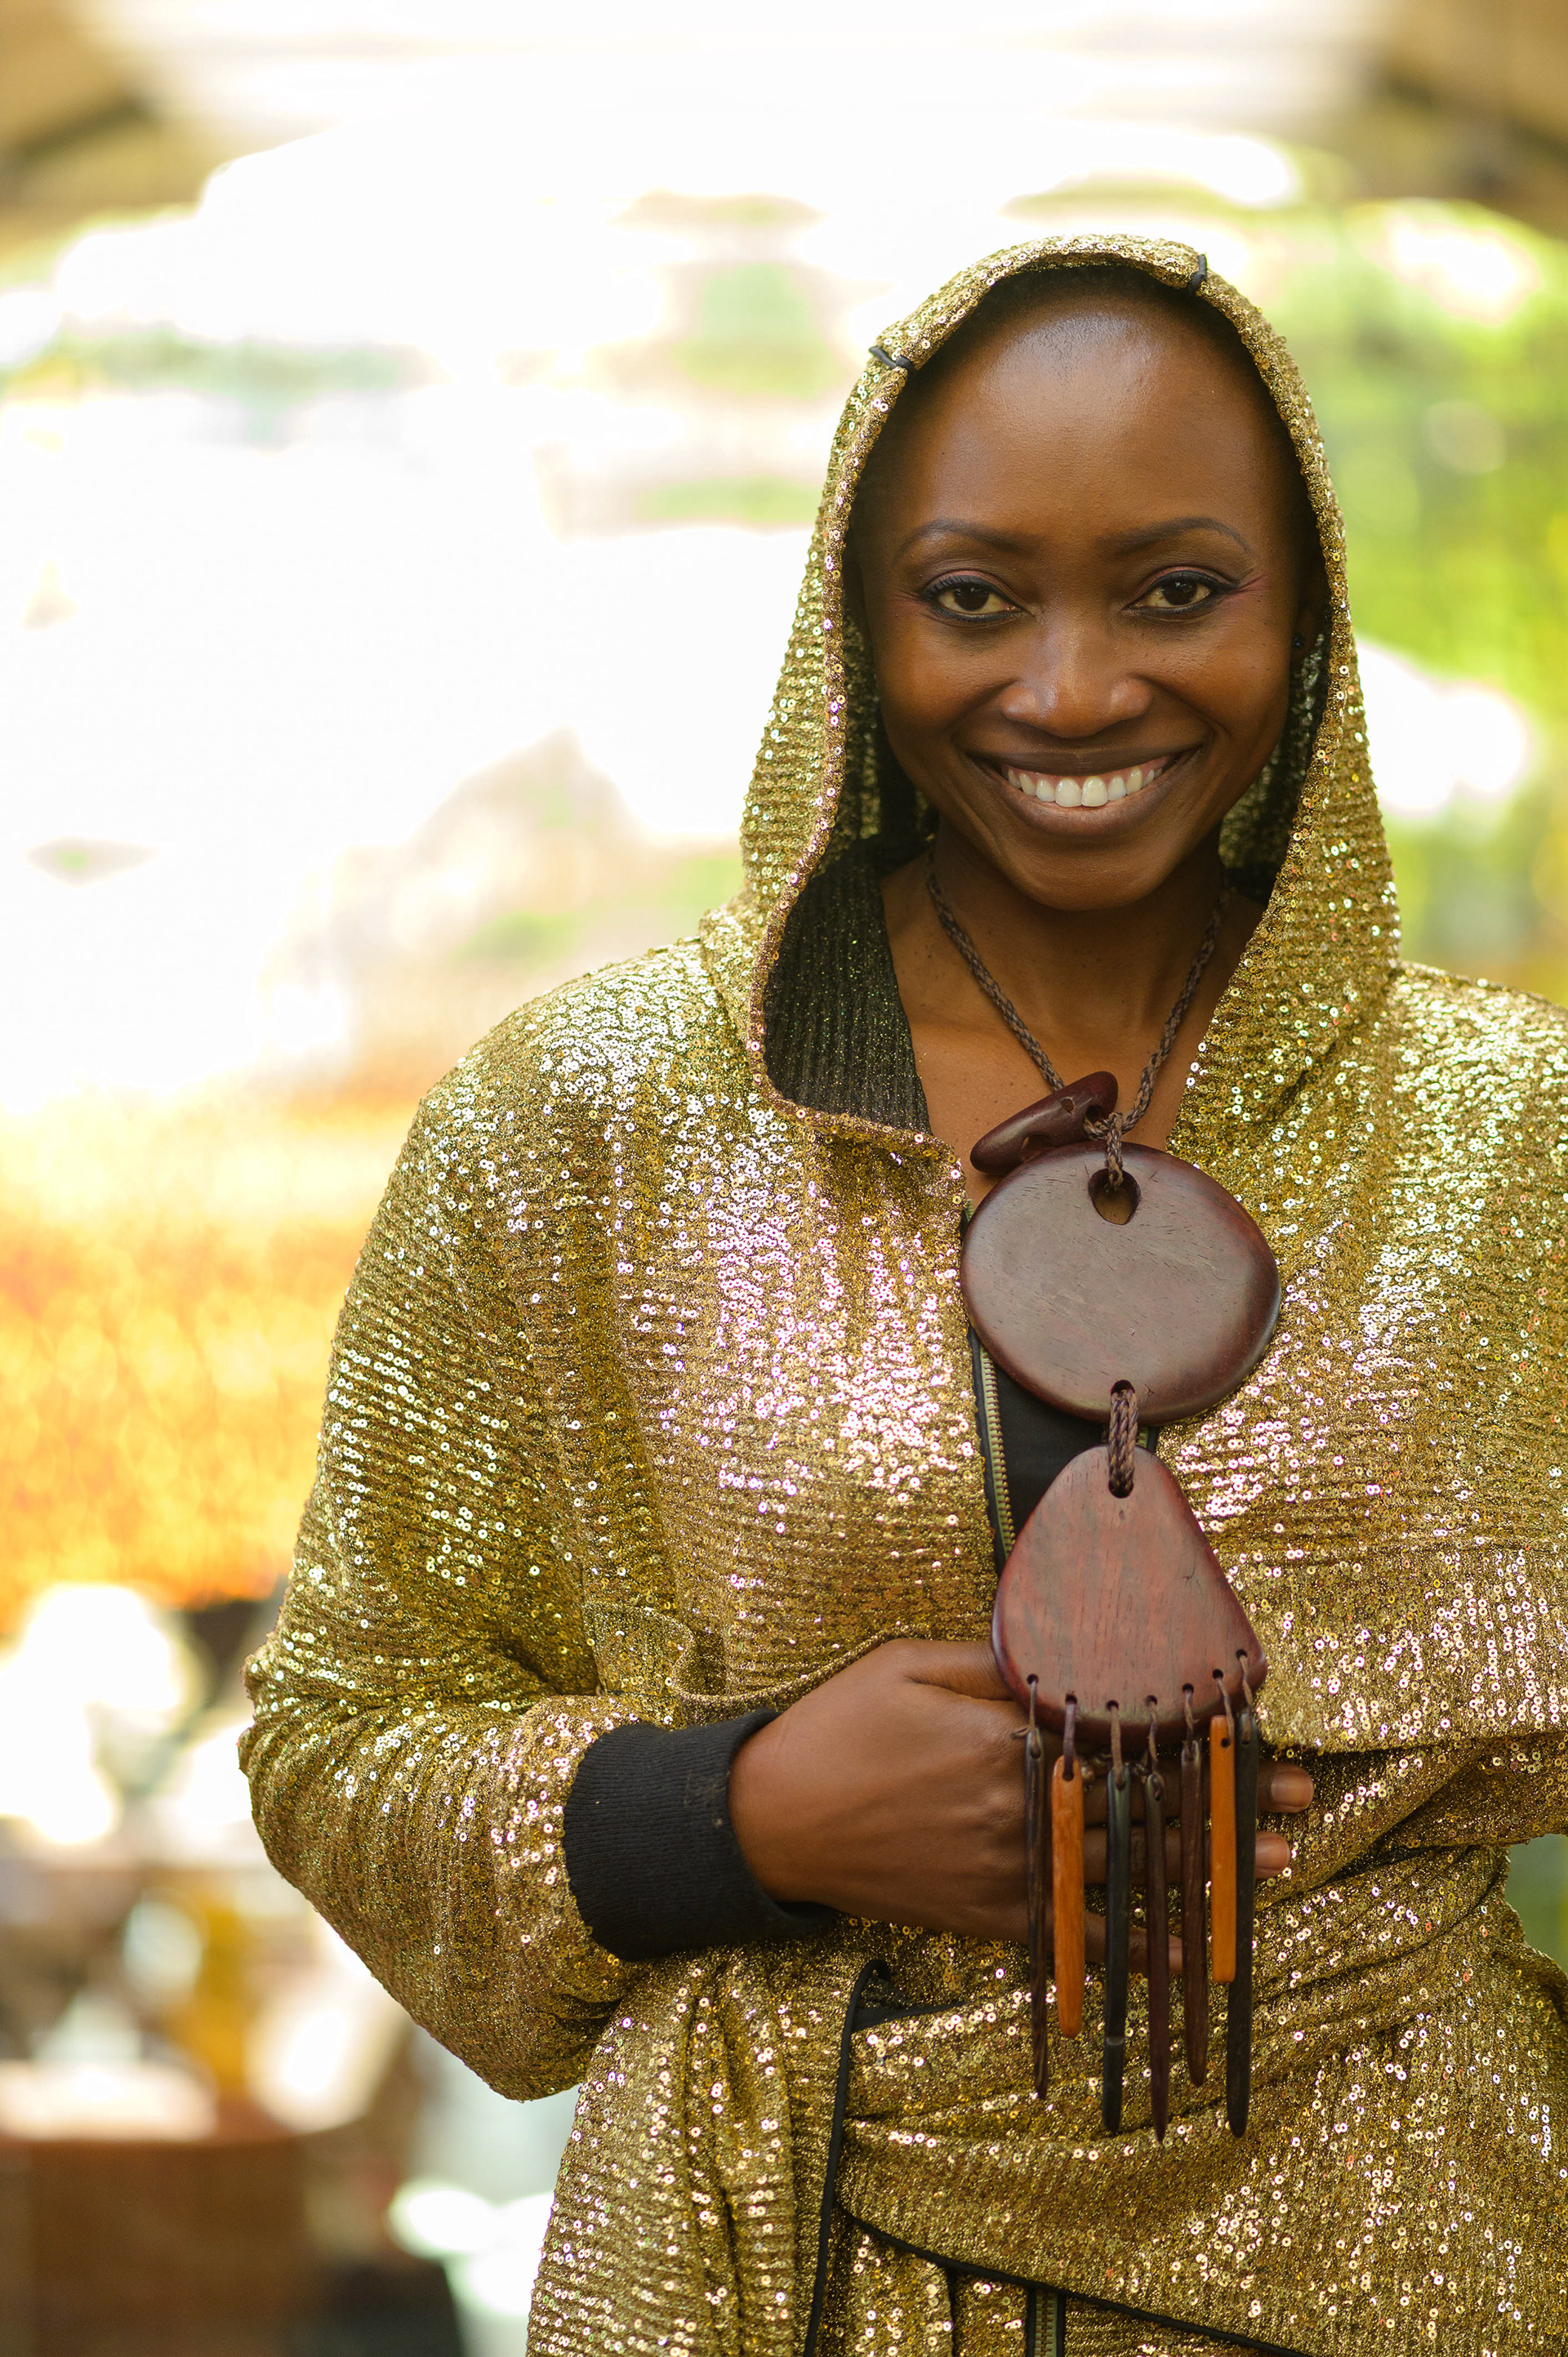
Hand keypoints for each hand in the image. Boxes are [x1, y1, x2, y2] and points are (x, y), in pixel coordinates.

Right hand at [727, 1638, 1312, 1953]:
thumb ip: (992, 1660)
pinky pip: (1076, 1934)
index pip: (1119, 1739)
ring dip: (1204, 1870)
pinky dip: (1136, 1945)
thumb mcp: (908, 1664)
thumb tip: (1065, 1650)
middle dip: (1225, 1804)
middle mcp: (1016, 1814)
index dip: (1195, 1737)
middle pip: (1140, 1809)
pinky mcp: (984, 1916)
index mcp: (1001, 1742)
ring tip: (1273, 1866)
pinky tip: (1187, 1949)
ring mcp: (1003, 1873)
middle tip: (1298, 1800)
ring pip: (1122, 1874)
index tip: (1256, 1732)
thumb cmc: (836, 1728)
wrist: (768, 1825)